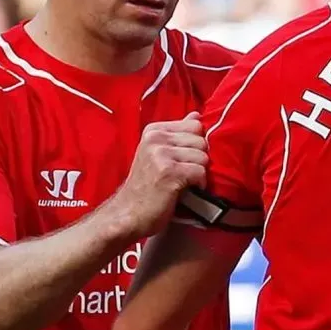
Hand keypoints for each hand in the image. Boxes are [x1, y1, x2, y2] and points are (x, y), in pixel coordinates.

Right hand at [107, 112, 208, 238]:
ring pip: (203, 156)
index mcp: (154, 131)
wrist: (127, 215)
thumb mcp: (158, 154)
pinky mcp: (169, 172)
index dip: (195, 144)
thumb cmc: (146, 187)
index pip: (195, 124)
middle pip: (201, 140)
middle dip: (198, 159)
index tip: (184, 159)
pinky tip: (186, 190)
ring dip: (198, 173)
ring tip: (183, 182)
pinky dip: (199, 184)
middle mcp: (156, 138)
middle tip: (184, 174)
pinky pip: (200, 172)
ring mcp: (161, 154)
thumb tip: (197, 114)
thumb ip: (178, 134)